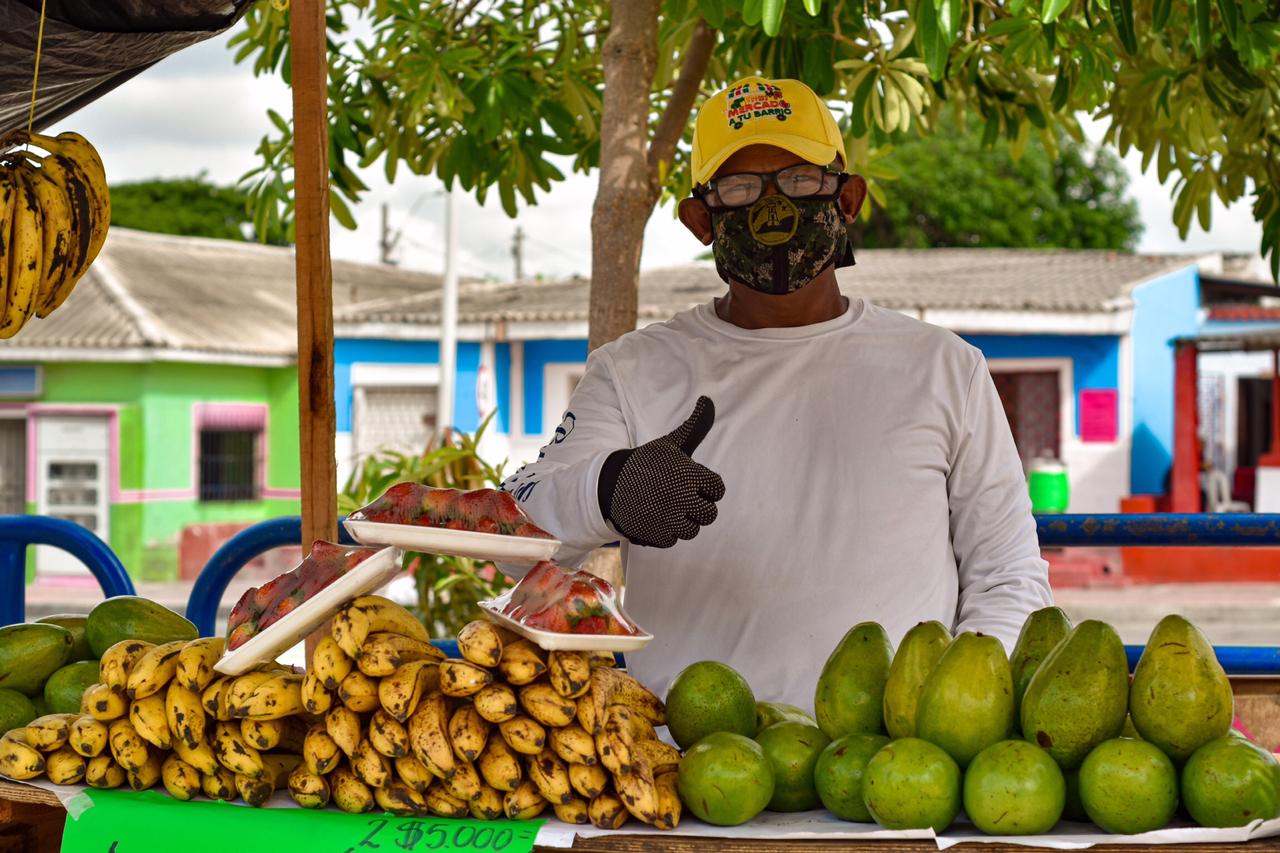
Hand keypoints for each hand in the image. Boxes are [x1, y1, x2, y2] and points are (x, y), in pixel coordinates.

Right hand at [597, 396, 726, 547]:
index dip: (706, 486)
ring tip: (666, 508)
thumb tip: (707, 400)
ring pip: (693, 530)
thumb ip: (694, 427)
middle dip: (697, 506)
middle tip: (679, 497)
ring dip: (682, 521)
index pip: (717, 489)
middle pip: (709, 513)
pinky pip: (673, 540)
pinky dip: (665, 532)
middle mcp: (682, 498)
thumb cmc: (645, 462)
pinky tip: (654, 517)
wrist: (608, 484)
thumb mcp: (670, 444)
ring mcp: (669, 518)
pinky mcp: (656, 535)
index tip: (690, 482)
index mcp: (689, 474)